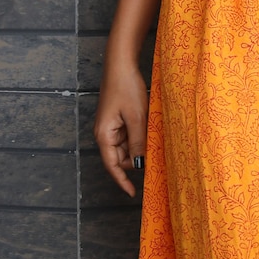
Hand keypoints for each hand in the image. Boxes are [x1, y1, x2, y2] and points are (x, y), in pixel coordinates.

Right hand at [93, 57, 148, 197]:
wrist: (121, 65)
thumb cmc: (126, 88)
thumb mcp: (136, 117)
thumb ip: (137, 142)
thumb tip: (139, 165)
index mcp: (104, 135)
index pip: (112, 165)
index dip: (122, 180)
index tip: (133, 193)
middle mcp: (105, 133)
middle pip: (121, 157)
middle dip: (136, 158)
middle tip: (155, 153)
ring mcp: (111, 126)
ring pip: (127, 146)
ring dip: (139, 145)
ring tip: (151, 132)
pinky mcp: (118, 120)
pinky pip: (129, 135)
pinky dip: (139, 136)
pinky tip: (149, 128)